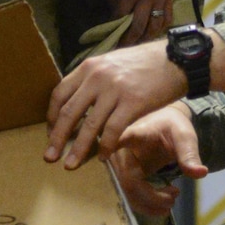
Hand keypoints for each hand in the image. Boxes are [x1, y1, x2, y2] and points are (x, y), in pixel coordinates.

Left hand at [45, 41, 185, 168]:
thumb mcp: (112, 63)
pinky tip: (103, 158)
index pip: (60, 94)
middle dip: (57, 138)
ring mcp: (115, 90)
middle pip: (69, 113)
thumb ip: (94, 79)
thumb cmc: (145, 63)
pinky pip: (113, 130)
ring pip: (89, 125)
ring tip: (71, 165)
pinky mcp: (133, 102)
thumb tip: (79, 101)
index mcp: (89, 67)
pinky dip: (105, 147)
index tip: (50, 133)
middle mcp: (97, 77)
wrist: (175, 59)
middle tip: (49, 157)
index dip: (51, 117)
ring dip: (78, 149)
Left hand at [106, 0, 172, 43]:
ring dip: (147, 37)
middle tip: (125, 49)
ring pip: (156, 25)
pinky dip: (162, 27)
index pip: (121, 18)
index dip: (115, 30)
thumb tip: (115, 18)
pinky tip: (155, 31)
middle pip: (139, 27)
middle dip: (131, 40)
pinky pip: (168, 16)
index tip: (111, 39)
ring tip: (141, 43)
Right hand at [111, 104, 208, 216]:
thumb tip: (201, 173)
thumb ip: (190, 154)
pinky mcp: (124, 175)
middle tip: (175, 196)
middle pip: (128, 182)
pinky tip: (165, 201)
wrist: (164, 126)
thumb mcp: (184, 136)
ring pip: (128, 193)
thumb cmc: (172, 127)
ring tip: (172, 200)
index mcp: (133, 134)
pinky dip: (147, 204)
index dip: (111, 150)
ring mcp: (119, 165)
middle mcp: (120, 151)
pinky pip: (130, 194)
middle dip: (152, 197)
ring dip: (151, 204)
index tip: (105, 157)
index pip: (119, 142)